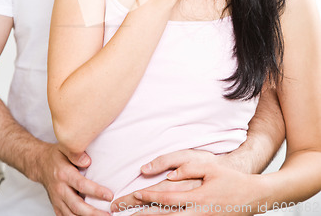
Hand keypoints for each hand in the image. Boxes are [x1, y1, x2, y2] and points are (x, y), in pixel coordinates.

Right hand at [37, 143, 112, 215]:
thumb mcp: (65, 148)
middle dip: (93, 212)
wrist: (40, 164)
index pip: (81, 185)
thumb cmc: (56, 156)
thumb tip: (87, 161)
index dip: (96, 191)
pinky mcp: (56, 206)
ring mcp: (57, 200)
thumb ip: (76, 153)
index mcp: (64, 174)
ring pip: (71, 214)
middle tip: (108, 214)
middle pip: (77, 205)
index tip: (109, 195)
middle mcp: (60, 189)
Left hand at [112, 150, 262, 214]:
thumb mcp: (210, 168)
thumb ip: (188, 170)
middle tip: (126, 215)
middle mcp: (197, 213)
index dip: (149, 197)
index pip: (167, 198)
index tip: (134, 195)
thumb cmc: (231, 180)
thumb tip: (169, 176)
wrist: (254, 196)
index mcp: (196, 197)